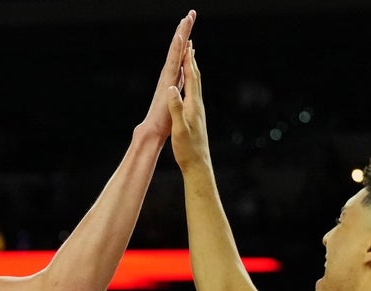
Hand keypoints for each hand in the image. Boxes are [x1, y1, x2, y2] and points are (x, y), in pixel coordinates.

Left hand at [139, 10, 195, 138]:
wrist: (152, 130)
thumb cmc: (162, 122)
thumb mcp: (168, 112)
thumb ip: (172, 99)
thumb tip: (172, 88)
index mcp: (169, 78)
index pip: (176, 54)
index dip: (181, 39)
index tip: (185, 23)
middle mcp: (168, 74)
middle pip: (177, 47)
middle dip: (184, 30)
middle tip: (191, 14)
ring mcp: (170, 77)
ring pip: (177, 52)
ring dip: (183, 37)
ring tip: (188, 24)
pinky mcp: (172, 83)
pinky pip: (180, 63)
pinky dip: (184, 54)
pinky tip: (188, 51)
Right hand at [167, 38, 210, 171]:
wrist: (198, 165)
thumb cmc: (187, 149)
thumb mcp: (179, 128)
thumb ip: (176, 108)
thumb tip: (172, 89)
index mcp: (193, 105)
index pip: (191, 78)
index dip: (188, 61)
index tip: (186, 45)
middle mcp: (198, 106)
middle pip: (196, 78)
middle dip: (192, 61)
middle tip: (190, 44)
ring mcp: (198, 112)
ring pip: (196, 86)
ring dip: (193, 71)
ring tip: (191, 60)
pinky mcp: (196, 118)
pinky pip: (194, 95)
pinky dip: (191, 85)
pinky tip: (189, 87)